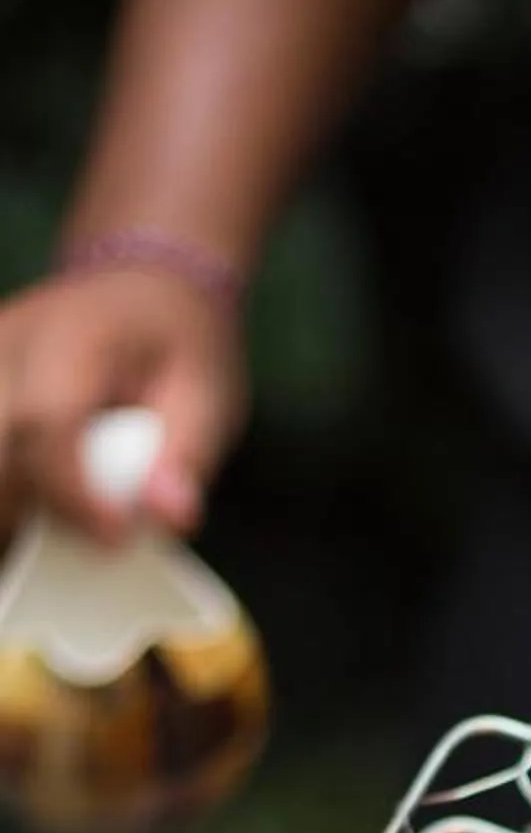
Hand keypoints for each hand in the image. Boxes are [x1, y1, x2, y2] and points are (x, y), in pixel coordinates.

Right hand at [0, 266, 245, 542]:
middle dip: (24, 510)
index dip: (72, 492)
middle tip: (80, 543)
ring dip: (9, 502)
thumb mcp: (207, 393)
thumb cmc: (175, 345)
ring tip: (52, 527)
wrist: (138, 289)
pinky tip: (33, 508)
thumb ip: (186, 455)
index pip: (48, 422)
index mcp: (74, 338)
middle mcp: (12, 346)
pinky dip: (8, 487)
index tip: (112, 538)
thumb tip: (170, 517)